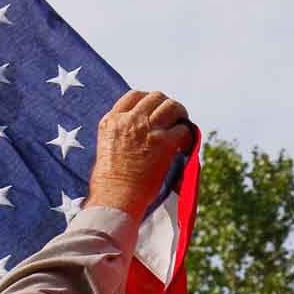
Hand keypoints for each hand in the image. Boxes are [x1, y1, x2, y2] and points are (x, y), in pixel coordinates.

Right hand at [86, 90, 191, 217]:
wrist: (115, 198)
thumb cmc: (108, 184)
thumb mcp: (106, 148)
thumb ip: (121, 135)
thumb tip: (138, 138)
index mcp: (112, 121)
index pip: (134, 96)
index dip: (149, 101)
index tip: (155, 111)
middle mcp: (129, 120)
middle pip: (155, 97)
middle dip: (166, 105)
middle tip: (173, 118)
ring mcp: (147, 129)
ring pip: (172, 106)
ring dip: (180, 115)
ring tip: (183, 126)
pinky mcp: (164, 142)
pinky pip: (183, 130)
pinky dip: (187, 135)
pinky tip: (184, 145)